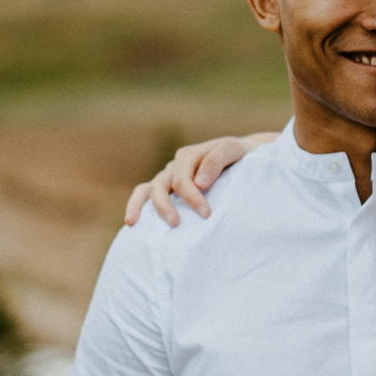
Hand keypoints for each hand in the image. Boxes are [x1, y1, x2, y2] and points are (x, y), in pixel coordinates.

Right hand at [124, 132, 279, 226]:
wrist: (243, 157)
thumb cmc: (239, 156)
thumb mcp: (232, 151)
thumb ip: (216, 161)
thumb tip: (199, 183)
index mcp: (188, 156)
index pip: (182, 180)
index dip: (192, 197)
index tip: (206, 214)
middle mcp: (174, 166)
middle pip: (161, 185)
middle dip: (165, 206)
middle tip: (176, 224)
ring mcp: (168, 177)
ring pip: (147, 189)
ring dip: (139, 206)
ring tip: (132, 223)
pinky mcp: (167, 188)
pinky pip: (145, 194)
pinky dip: (137, 206)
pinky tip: (132, 224)